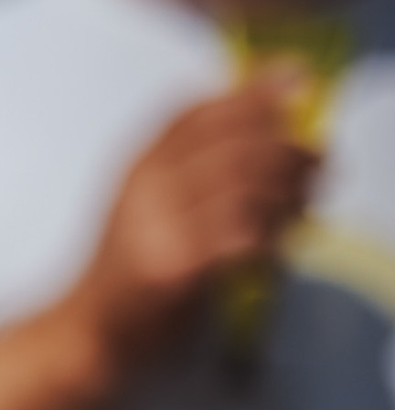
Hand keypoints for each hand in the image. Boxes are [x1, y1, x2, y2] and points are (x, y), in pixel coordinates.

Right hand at [74, 73, 317, 360]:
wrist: (91, 329)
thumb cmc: (130, 267)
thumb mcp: (149, 201)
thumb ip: (191, 164)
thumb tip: (266, 124)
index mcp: (138, 165)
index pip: (198, 113)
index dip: (253, 91)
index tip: (300, 80)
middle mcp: (144, 188)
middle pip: (233, 146)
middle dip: (290, 149)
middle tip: (319, 161)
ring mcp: (157, 227)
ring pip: (245, 189)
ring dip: (290, 194)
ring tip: (304, 206)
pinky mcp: (173, 269)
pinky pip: (242, 238)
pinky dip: (272, 237)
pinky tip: (276, 246)